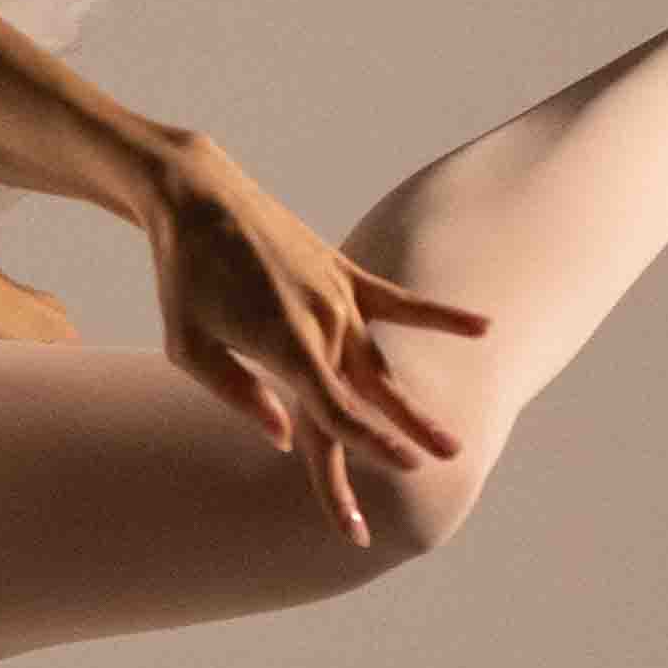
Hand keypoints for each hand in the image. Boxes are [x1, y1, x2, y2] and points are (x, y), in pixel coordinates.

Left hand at [141, 133, 491, 543]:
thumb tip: (286, 441)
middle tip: (440, 467)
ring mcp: (336, 294)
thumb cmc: (183, 279)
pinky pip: (399, 301)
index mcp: (282, 344)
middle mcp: (320, 321)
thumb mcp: (188, 346)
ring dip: (412, 406)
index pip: (335, 409)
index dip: (370, 443)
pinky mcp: (342, 271)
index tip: (404, 469)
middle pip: (368, 393)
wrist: (197, 199)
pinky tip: (484, 329)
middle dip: (404, 435)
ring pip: (381, 362)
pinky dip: (441, 318)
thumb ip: (238, 394)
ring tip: (452, 444)